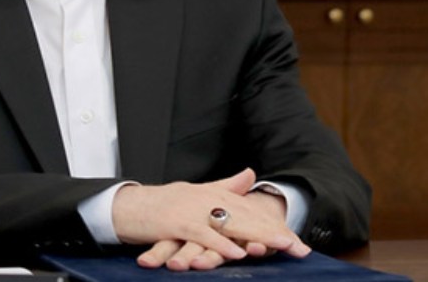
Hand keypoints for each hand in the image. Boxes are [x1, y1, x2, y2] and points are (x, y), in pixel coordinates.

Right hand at [111, 168, 309, 269]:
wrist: (129, 205)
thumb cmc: (164, 204)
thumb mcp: (199, 193)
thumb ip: (227, 185)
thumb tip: (250, 174)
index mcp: (215, 194)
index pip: (251, 211)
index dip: (275, 226)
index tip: (297, 243)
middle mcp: (208, 199)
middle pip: (247, 216)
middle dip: (274, 232)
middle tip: (297, 247)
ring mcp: (193, 210)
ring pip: (231, 223)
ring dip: (256, 235)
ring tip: (279, 246)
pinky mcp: (178, 222)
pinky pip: (203, 234)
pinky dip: (221, 244)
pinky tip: (238, 253)